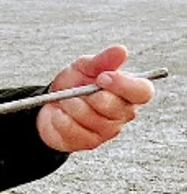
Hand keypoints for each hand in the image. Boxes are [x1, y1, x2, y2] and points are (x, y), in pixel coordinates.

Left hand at [37, 45, 154, 152]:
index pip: (142, 92)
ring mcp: (108, 130)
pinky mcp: (89, 142)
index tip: (102, 77)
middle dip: (91, 96)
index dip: (124, 85)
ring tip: (65, 100)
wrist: (49, 106)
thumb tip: (120, 51)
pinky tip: (59, 114)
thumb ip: (103, 60)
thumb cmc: (75, 84)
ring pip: (93, 120)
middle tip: (77, 89)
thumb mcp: (85, 67)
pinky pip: (75, 131)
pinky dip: (61, 120)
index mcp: (129, 92)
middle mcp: (124, 113)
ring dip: (73, 106)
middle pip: (116, 108)